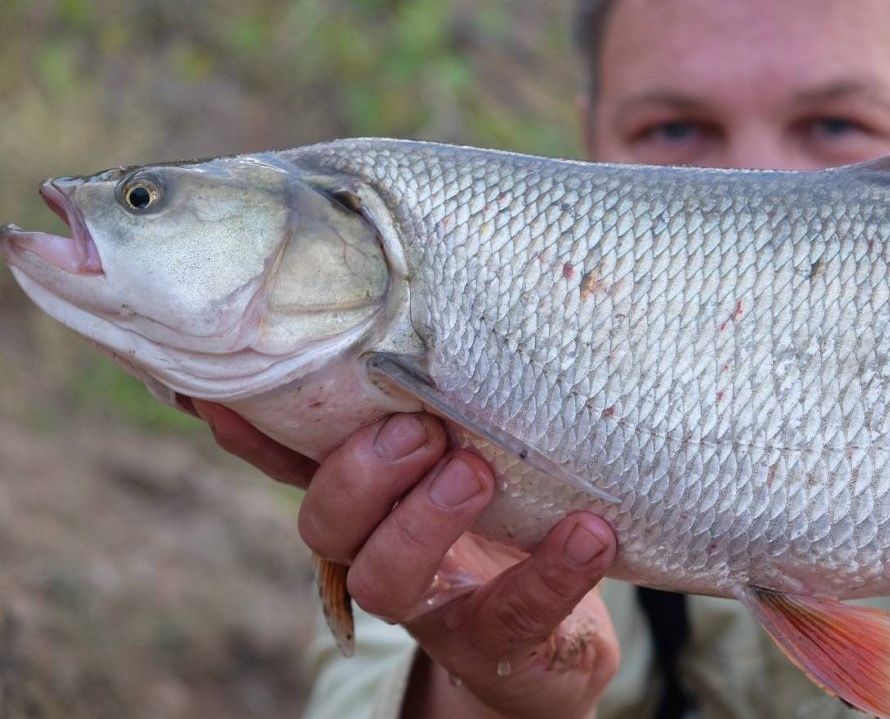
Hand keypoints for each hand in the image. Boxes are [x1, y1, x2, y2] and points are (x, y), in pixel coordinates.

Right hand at [193, 402, 619, 718]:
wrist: (555, 645)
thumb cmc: (507, 520)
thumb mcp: (472, 451)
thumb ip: (444, 406)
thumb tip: (429, 313)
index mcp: (369, 500)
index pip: (296, 464)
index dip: (254, 434)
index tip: (230, 392)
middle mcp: (380, 553)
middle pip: (327, 523)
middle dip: (363, 473)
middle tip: (422, 430)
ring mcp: (433, 605)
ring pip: (387, 577)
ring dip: (425, 520)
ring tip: (478, 472)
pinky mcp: (496, 642)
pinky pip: (513, 613)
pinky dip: (552, 571)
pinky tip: (590, 533)